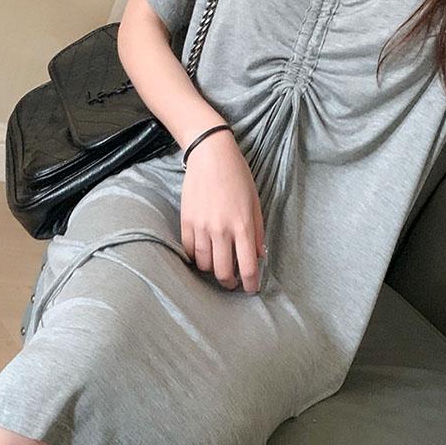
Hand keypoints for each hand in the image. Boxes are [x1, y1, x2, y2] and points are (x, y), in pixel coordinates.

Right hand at [179, 129, 265, 292]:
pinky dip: (196, 257)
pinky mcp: (187, 221)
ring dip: (211, 270)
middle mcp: (222, 230)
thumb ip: (257, 230)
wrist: (210, 156)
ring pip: (204, 264)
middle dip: (229, 282)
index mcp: (243, 226)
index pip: (247, 266)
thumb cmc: (237, 176)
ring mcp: (202, 227)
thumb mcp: (255, 202)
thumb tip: (259, 255)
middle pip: (222, 272)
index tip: (251, 289)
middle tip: (232, 282)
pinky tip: (202, 254)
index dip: (250, 283)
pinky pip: (189, 250)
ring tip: (216, 267)